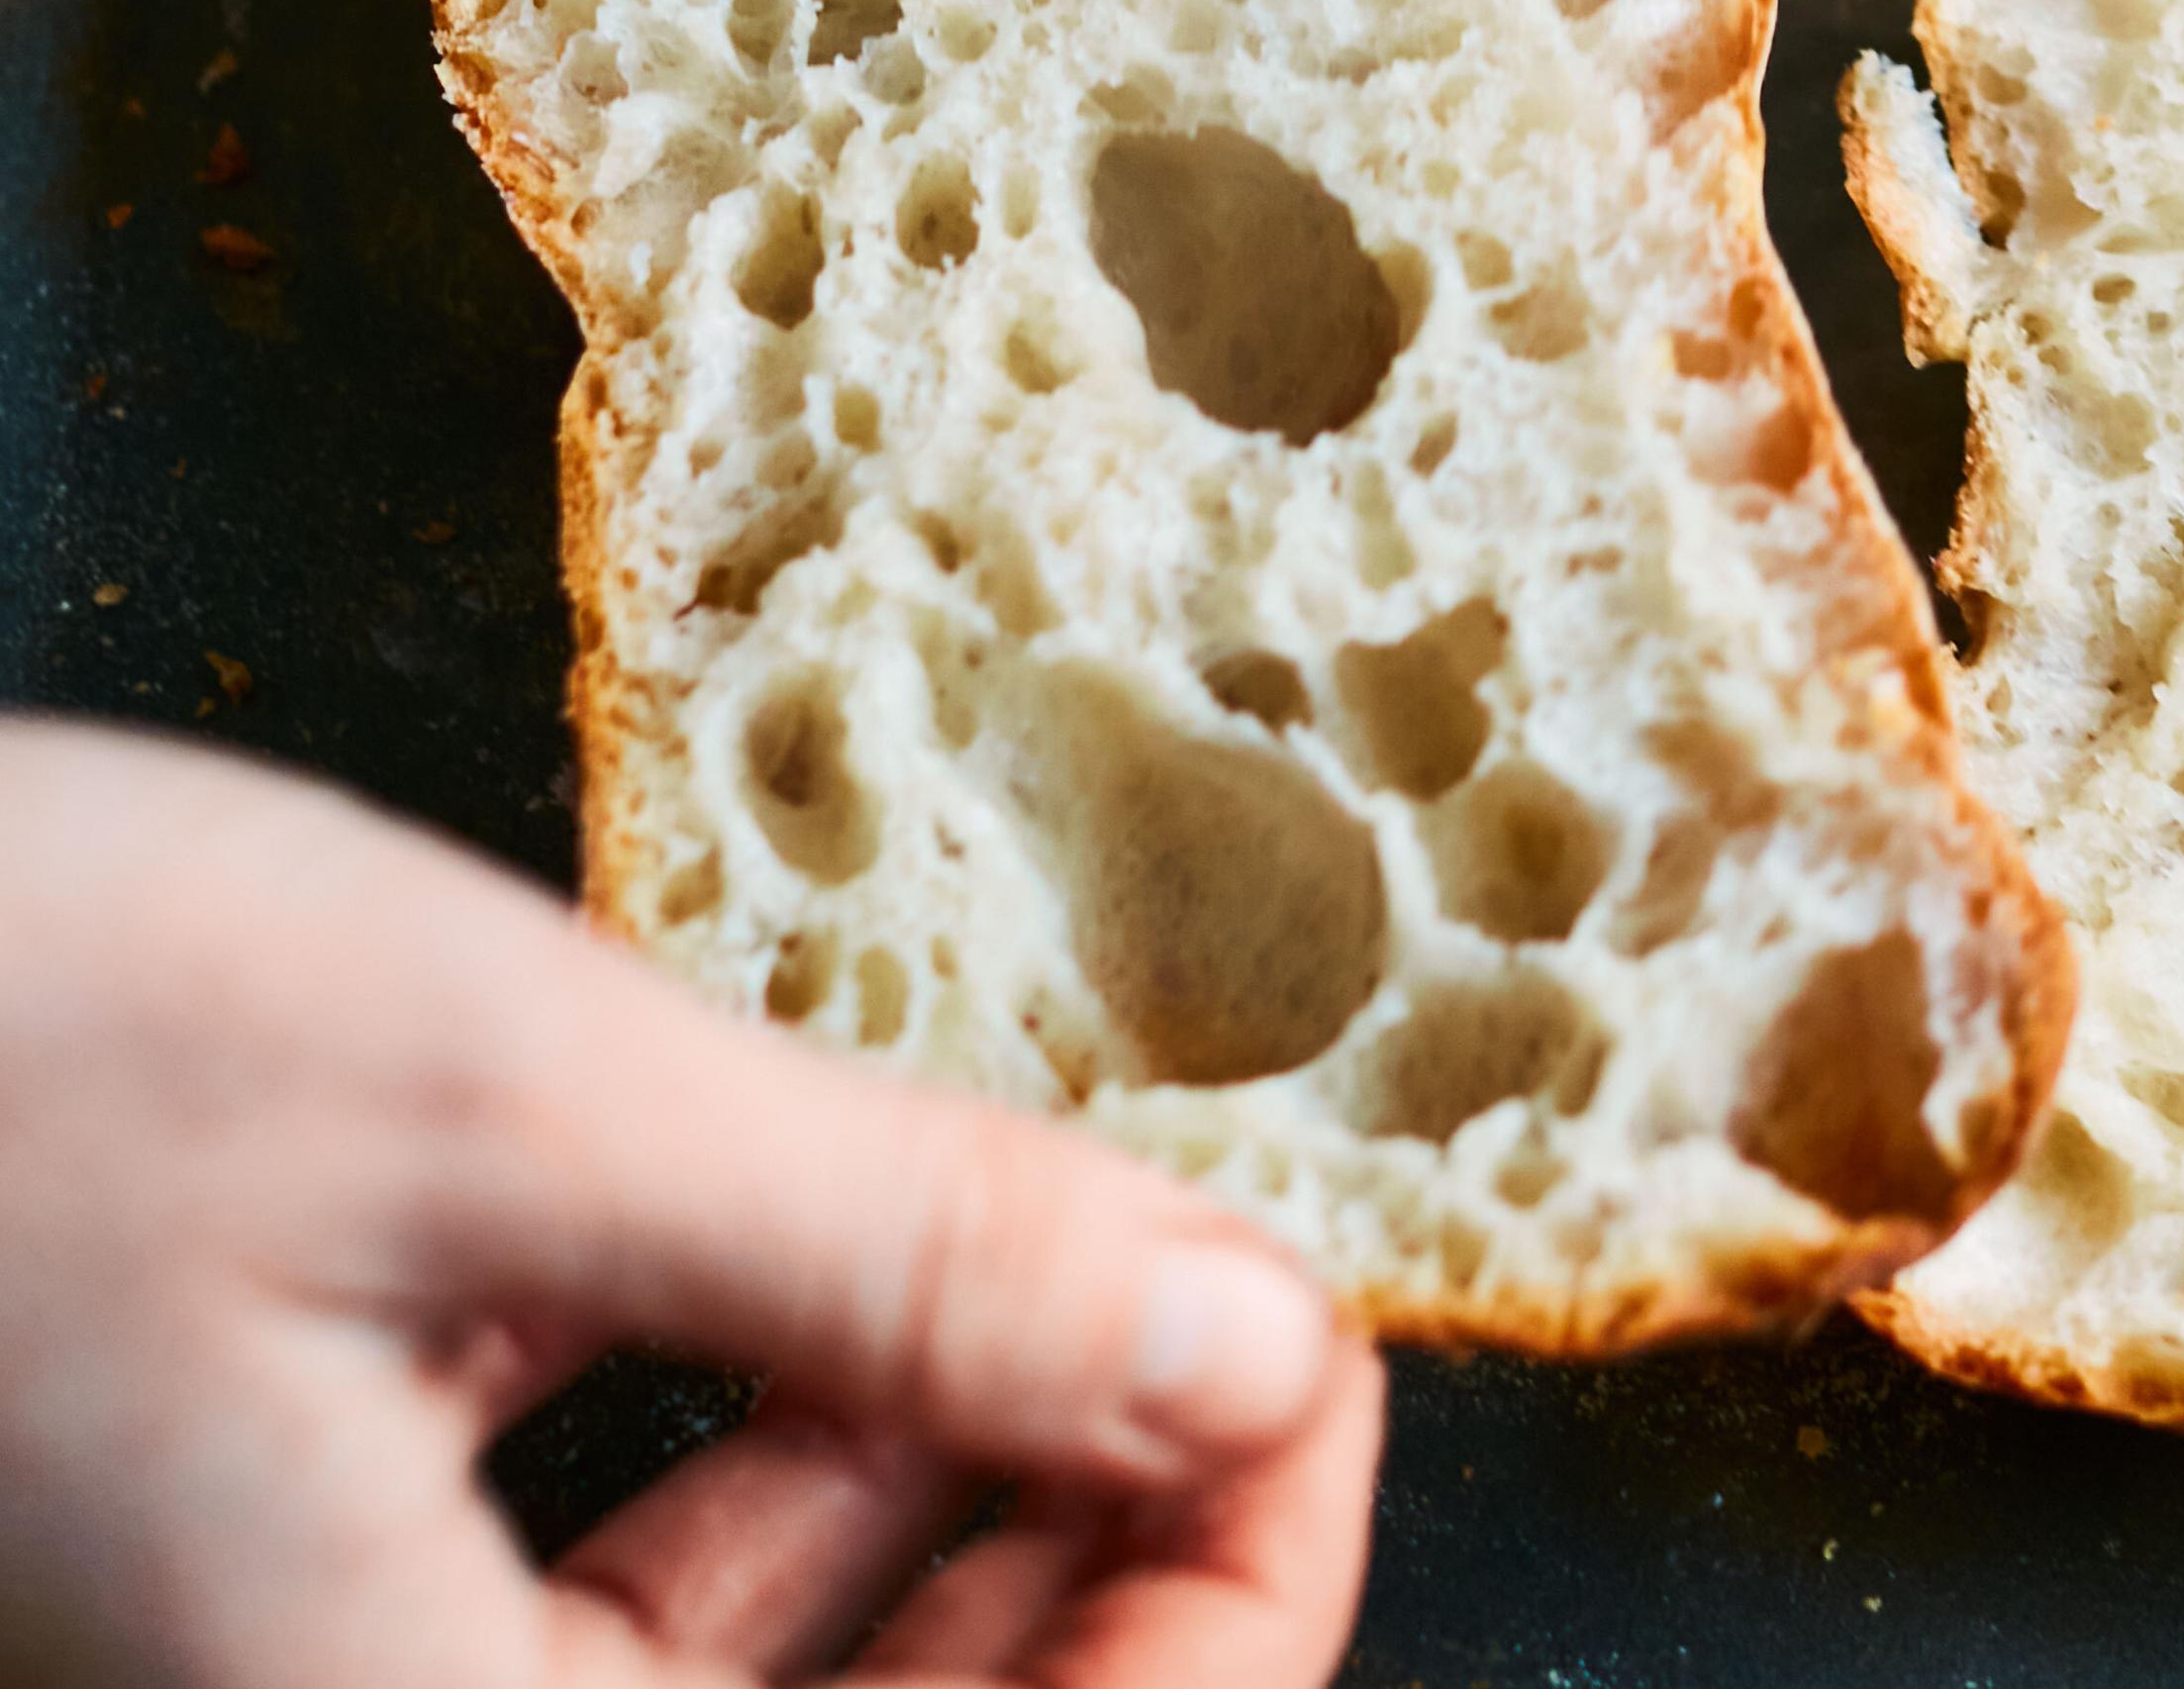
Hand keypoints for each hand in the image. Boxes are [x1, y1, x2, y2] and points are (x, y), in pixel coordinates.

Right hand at [0, 720, 1387, 1686]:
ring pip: (764, 1666)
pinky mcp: (293, 1558)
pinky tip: (835, 1262)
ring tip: (1080, 1259)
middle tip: (1245, 1299)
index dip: (1224, 1609)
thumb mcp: (505, 1121)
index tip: (1319, 1354)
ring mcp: (325, 1678)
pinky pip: (614, 1575)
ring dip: (958, 1479)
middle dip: (1114, 1545)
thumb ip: (896, 1263)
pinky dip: (774, 1428)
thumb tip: (1248, 1351)